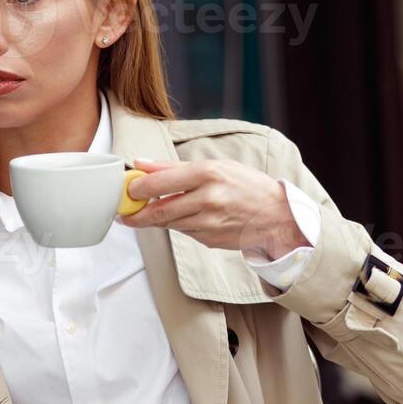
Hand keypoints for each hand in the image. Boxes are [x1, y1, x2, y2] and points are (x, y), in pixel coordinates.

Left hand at [120, 158, 308, 258]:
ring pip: (169, 223)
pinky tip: (186, 217)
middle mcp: (207, 199)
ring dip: (156, 219)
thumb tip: (141, 164)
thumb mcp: (215, 166)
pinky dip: (178, 225)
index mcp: (208, 174)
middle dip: (138, 213)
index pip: (161, 183)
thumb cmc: (246, 186)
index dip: (138, 189)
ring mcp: (208, 223)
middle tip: (126, 213)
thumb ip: (174, 167)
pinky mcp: (209, 240)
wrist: (276, 216)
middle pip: (159, 210)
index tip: (128, 190)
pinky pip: (184, 232)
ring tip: (150, 212)